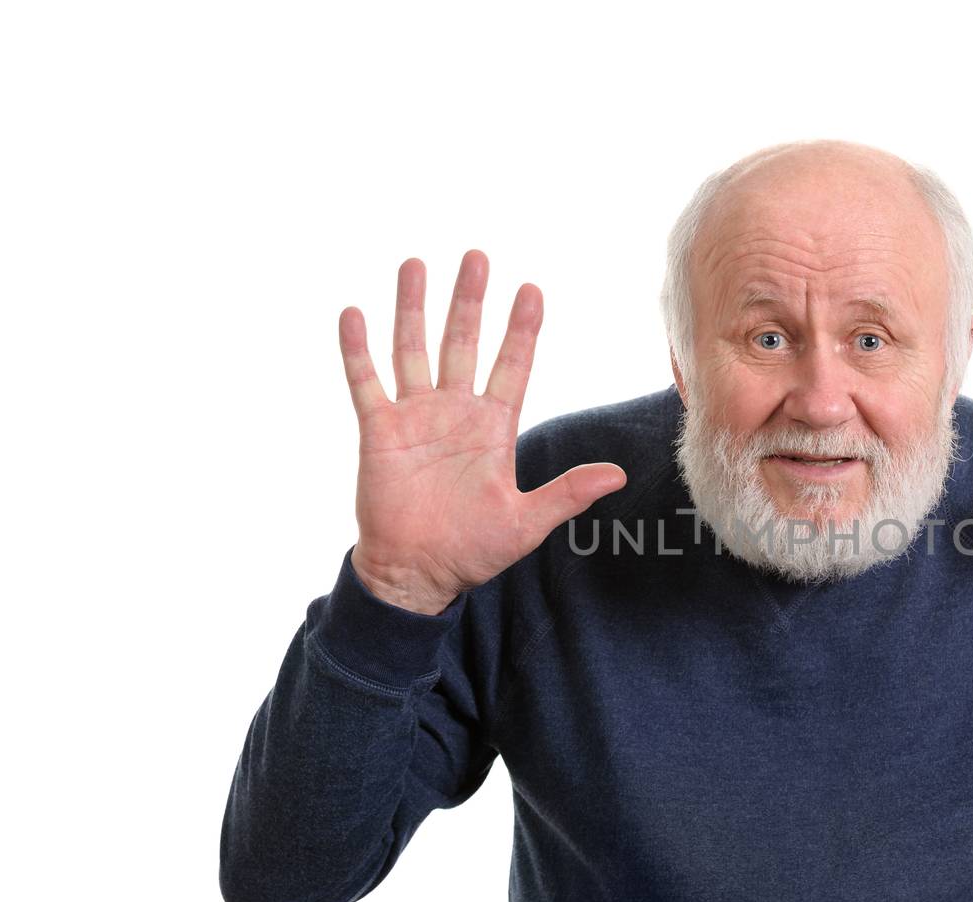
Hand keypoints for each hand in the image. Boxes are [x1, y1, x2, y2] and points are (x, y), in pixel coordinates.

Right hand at [338, 250, 625, 614]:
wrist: (418, 574)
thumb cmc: (473, 550)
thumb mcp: (526, 522)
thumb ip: (568, 494)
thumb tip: (618, 476)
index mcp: (493, 428)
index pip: (512, 366)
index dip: (521, 330)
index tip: (532, 291)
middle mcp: (454, 412)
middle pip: (463, 343)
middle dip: (470, 301)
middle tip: (477, 256)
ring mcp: (415, 417)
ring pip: (413, 349)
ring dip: (414, 308)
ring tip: (415, 263)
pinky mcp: (378, 432)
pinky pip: (366, 382)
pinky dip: (358, 350)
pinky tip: (354, 313)